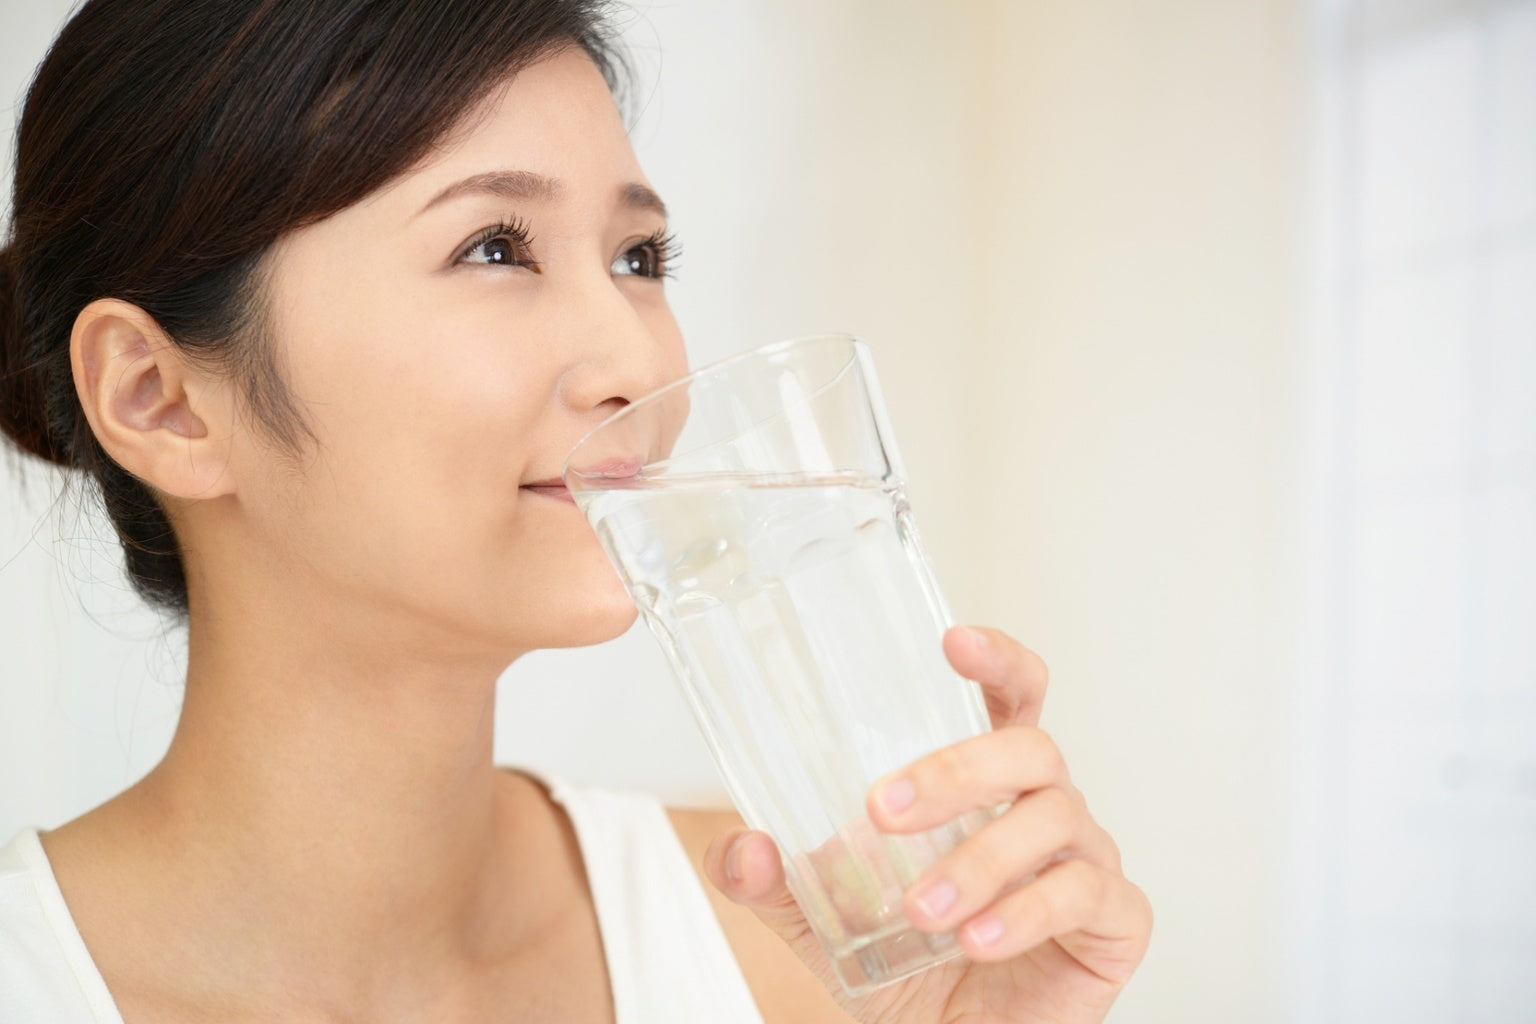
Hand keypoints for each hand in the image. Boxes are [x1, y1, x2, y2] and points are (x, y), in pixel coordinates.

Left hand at [703, 626, 1151, 1022]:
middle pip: (1029, 746)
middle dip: (956, 769)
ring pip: (1054, 817)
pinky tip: (977, 938)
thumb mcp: (824, 923)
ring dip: (979, 859)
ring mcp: (1086, 857)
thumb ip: (777, 883)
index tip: (952, 641)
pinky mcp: (1114, 920)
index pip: (1010, 696)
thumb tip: (742, 849)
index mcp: (987, 784)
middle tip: (883, 810)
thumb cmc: (909, 967)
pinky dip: (1026, 911)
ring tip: (920, 910)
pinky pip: (1086, 893)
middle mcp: (1044, 805)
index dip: (996, 659)